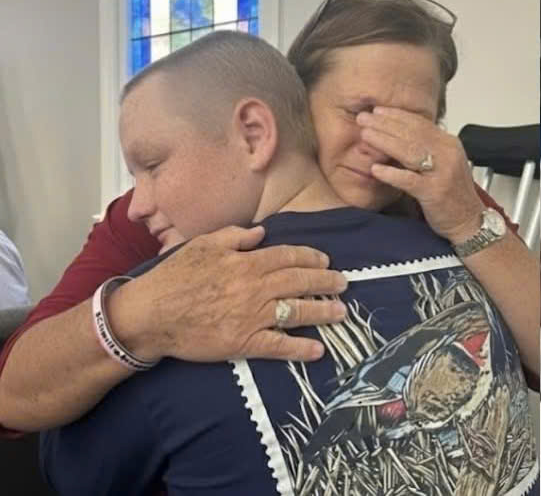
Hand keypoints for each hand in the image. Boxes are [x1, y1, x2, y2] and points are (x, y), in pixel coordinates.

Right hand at [114, 225, 347, 362]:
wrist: (153, 313)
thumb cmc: (176, 276)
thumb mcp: (203, 244)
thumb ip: (235, 236)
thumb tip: (262, 233)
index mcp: (246, 263)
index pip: (288, 257)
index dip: (310, 259)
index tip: (325, 262)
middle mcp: (255, 288)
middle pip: (299, 283)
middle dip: (325, 282)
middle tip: (344, 284)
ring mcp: (252, 317)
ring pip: (296, 312)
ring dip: (322, 312)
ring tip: (341, 313)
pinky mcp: (244, 343)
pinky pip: (278, 346)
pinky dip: (300, 349)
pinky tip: (318, 350)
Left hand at [357, 107, 484, 241]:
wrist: (470, 221)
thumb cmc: (451, 194)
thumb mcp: (441, 164)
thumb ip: (424, 149)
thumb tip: (398, 136)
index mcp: (448, 144)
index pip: (419, 123)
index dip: (396, 116)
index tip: (377, 110)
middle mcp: (447, 154)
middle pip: (412, 133)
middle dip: (385, 124)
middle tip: (363, 118)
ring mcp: (441, 173)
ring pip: (409, 151)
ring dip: (384, 141)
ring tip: (365, 135)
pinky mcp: (434, 192)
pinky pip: (409, 180)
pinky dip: (391, 174)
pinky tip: (375, 170)